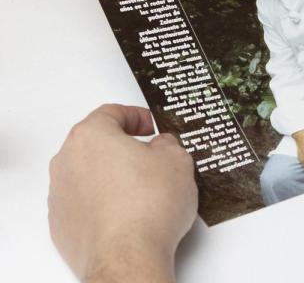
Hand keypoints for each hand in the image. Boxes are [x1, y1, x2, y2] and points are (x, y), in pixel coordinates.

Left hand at [48, 104, 196, 282]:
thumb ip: (168, 144)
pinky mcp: (62, 222)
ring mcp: (61, 193)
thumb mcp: (177, 160)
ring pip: (88, 173)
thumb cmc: (148, 207)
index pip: (111, 113)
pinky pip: (83, 202)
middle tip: (150, 157)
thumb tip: (161, 146)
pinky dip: (103, 202)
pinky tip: (128, 213)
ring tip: (143, 189)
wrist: (128, 256)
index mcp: (91, 137)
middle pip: (96, 143)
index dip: (136, 116)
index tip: (150, 126)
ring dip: (112, 175)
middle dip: (123, 147)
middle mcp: (67, 161)